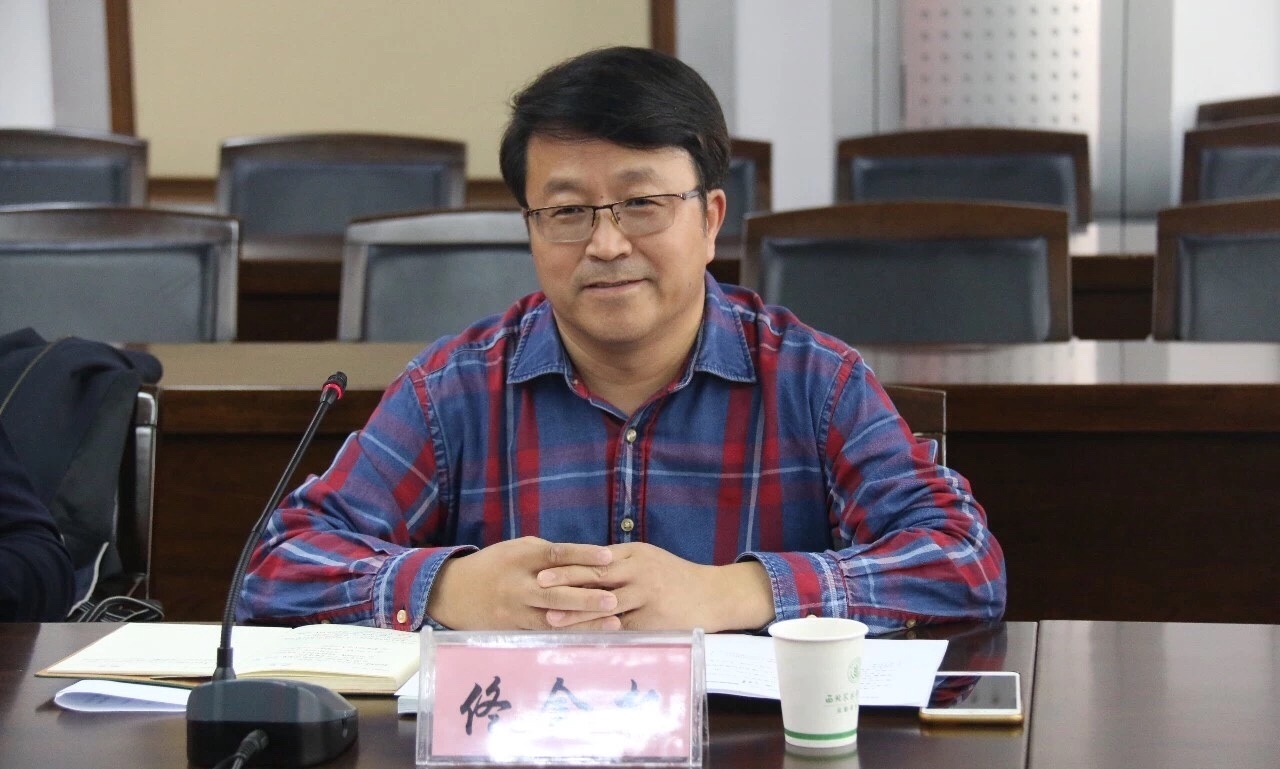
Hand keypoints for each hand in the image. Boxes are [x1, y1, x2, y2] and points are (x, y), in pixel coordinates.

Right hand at [427, 537, 622, 629]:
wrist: (453, 591)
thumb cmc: (494, 565)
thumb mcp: (517, 549)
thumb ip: (546, 554)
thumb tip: (585, 559)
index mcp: (520, 557)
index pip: (556, 554)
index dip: (583, 555)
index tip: (608, 557)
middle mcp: (518, 585)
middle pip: (556, 592)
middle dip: (587, 597)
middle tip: (614, 599)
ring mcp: (514, 611)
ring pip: (553, 619)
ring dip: (584, 622)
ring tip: (613, 623)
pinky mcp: (512, 631)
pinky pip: (544, 634)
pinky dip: (568, 636)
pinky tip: (590, 638)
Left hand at [535, 542, 775, 631]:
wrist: (713, 595)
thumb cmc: (674, 576)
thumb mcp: (647, 558)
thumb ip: (618, 561)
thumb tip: (580, 565)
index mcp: (634, 554)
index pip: (594, 557)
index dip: (567, 563)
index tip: (541, 567)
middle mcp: (639, 572)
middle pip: (596, 576)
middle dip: (565, 582)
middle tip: (538, 587)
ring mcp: (646, 597)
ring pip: (605, 604)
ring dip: (576, 612)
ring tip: (551, 618)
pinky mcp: (653, 621)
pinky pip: (622, 627)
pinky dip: (600, 631)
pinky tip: (581, 638)